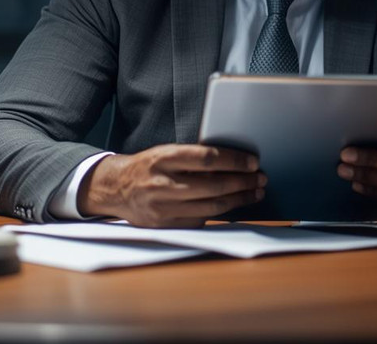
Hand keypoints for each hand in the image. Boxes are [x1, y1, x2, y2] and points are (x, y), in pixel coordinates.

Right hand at [78, 144, 264, 227]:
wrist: (116, 189)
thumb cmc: (148, 167)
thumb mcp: (165, 153)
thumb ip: (193, 157)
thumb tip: (233, 162)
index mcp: (163, 158)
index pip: (207, 158)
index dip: (234, 161)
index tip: (252, 162)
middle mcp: (162, 183)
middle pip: (214, 185)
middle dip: (243, 183)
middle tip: (260, 179)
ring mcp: (162, 207)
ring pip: (211, 207)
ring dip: (238, 200)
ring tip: (254, 193)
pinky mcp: (164, 224)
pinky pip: (200, 220)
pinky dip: (220, 213)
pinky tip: (233, 205)